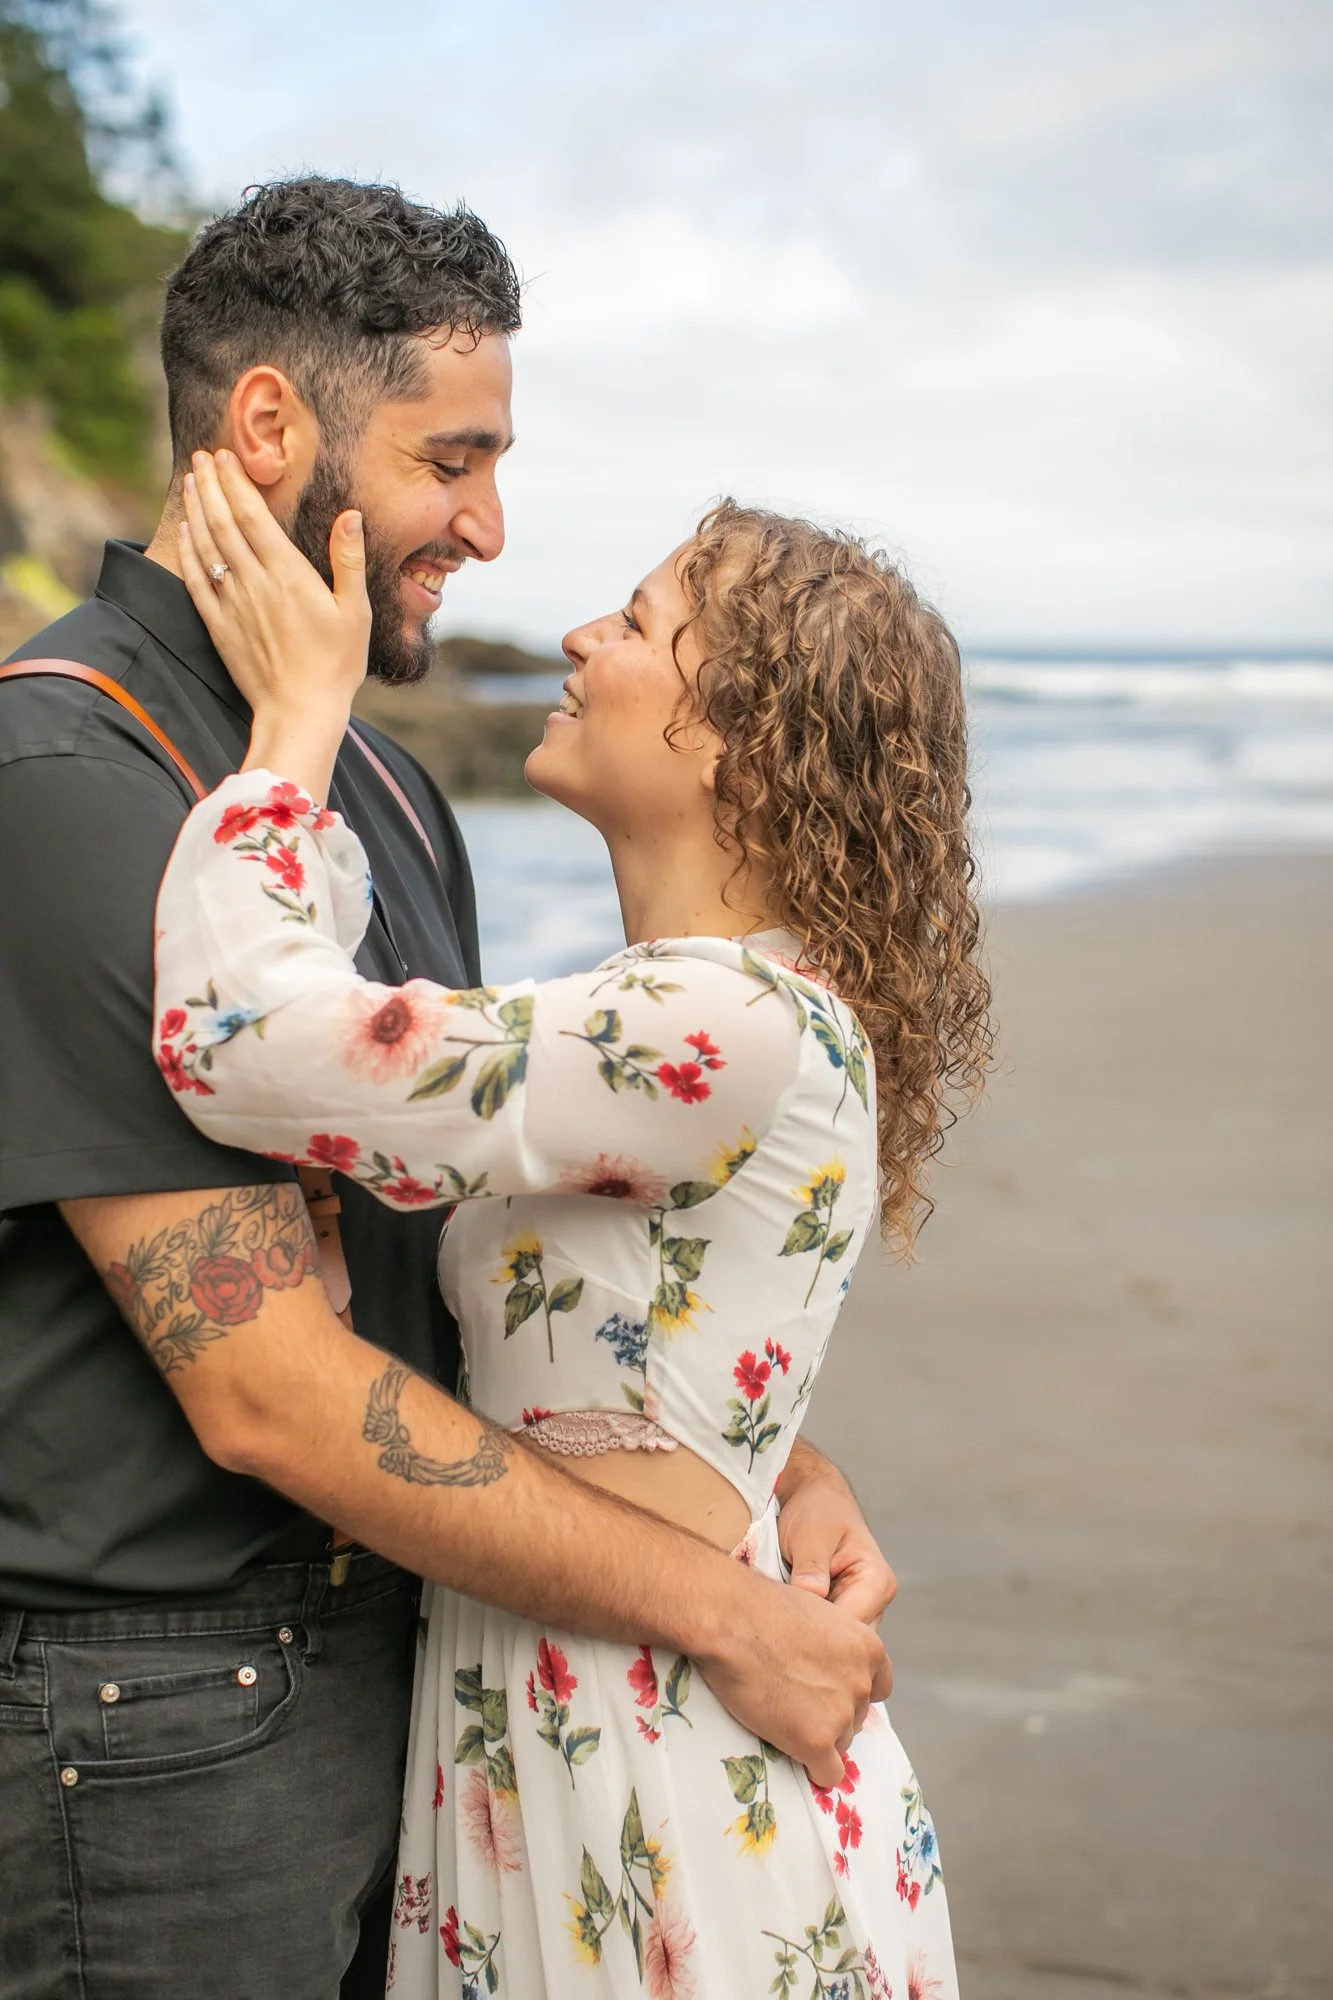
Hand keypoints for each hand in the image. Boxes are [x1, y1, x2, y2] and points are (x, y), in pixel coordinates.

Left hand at [177, 449, 370, 798]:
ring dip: (196, 510)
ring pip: (207, 546)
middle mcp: (254, 584)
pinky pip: (197, 581)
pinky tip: (187, 533)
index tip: (225, 457)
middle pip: (224, 523)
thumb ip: (348, 560)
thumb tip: (350, 515)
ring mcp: (233, 604)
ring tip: (190, 482)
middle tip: (201, 457)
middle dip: (210, 486)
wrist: (301, 712)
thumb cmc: (336, 665)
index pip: (253, 516)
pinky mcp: (220, 627)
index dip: (236, 483)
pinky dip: (189, 552)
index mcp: (288, 575)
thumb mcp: (355, 612)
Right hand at [697, 1570, 891, 1788]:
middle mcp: (861, 1683)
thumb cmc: (762, 1609)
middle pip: (856, 1716)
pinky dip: (813, 1769)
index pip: (877, 1686)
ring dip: (817, 1737)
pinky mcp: (815, 1741)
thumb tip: (823, 1662)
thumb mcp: (817, 1610)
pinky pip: (828, 1773)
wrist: (731, 1621)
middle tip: (794, 1700)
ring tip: (782, 1716)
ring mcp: (840, 1714)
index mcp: (868, 1647)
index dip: (850, 1690)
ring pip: (840, 1743)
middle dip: (830, 1712)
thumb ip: (833, 1642)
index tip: (826, 1689)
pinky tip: (792, 1750)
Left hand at [776, 1440, 897, 1626]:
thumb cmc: (816, 1509)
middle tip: (774, 1630)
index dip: (818, 1632)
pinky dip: (806, 1629)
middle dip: (812, 1639)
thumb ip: (812, 1565)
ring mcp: (860, 1609)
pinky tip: (784, 1620)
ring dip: (808, 1635)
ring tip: (778, 1623)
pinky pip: (825, 1633)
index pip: (851, 1627)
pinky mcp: (841, 1610)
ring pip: (835, 1642)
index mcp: (877, 1582)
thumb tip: (811, 1594)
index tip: (783, 1628)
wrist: (814, 1496)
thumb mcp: (811, 1533)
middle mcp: (875, 1601)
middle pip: (846, 1642)